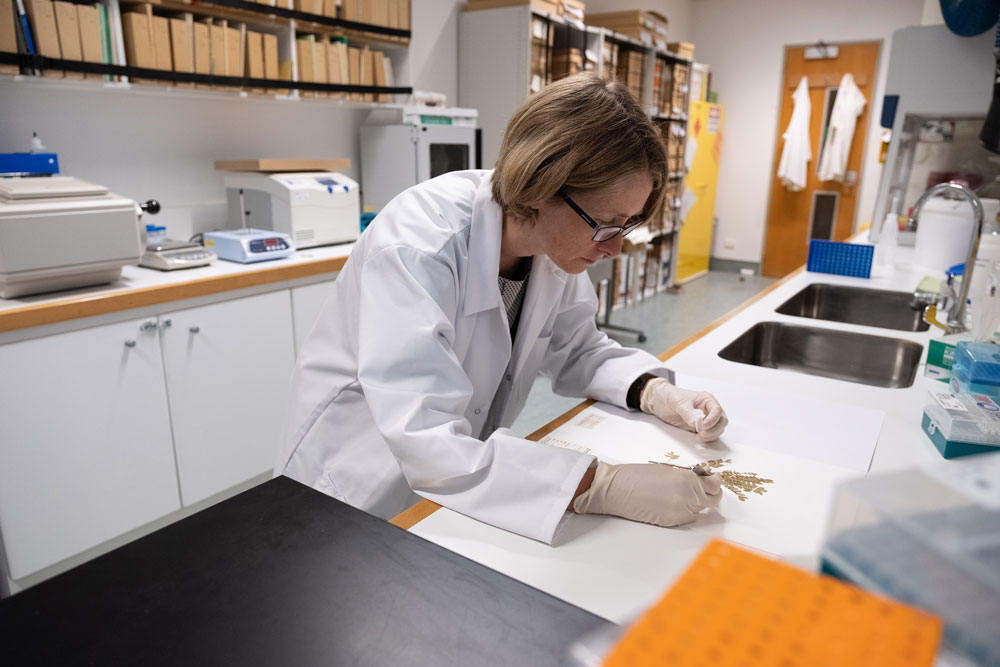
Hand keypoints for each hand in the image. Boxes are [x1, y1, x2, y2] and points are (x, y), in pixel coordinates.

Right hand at [572, 461, 721, 526]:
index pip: (715, 486)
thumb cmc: (637, 474)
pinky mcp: (671, 523)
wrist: (616, 489)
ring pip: (699, 511)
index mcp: (687, 480)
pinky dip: (683, 511)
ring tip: (678, 494)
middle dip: (708, 494)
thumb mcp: (668, 470)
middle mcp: (687, 498)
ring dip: (695, 503)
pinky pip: (686, 518)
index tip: (710, 479)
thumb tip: (703, 480)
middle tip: (700, 487)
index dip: (714, 482)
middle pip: (712, 501)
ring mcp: (679, 513)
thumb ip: (688, 476)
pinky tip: (669, 502)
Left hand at [640, 378, 727, 441]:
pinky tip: (697, 438)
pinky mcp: (698, 428)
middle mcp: (708, 409)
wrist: (659, 400)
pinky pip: (709, 435)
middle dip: (714, 430)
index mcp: (707, 400)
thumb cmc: (670, 396)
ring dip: (711, 435)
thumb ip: (689, 413)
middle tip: (701, 434)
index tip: (703, 427)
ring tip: (698, 437)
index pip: (718, 411)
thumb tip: (698, 424)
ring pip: (717, 430)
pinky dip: (706, 439)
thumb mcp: (679, 403)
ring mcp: (705, 419)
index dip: (713, 420)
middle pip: (721, 422)